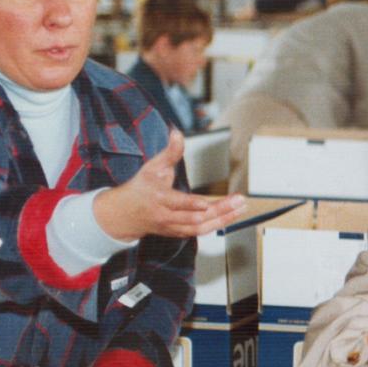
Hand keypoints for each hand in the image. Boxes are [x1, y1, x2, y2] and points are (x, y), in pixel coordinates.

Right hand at [92, 130, 245, 240]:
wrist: (126, 214)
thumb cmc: (141, 188)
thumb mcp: (152, 167)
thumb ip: (169, 152)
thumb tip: (177, 133)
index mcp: (159, 198)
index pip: (177, 203)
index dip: (191, 205)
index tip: (206, 203)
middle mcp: (166, 216)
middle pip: (195, 217)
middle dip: (219, 210)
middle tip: (239, 201)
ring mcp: (173, 227)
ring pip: (200, 227)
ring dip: (224, 219)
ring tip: (241, 209)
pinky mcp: (179, 233)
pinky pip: (201, 231)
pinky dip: (218, 225)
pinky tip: (233, 216)